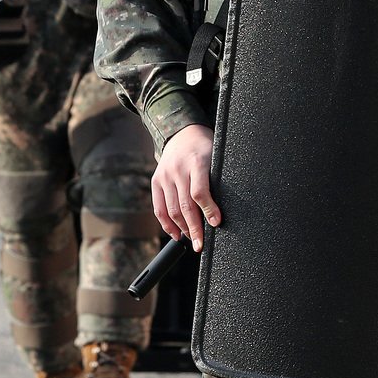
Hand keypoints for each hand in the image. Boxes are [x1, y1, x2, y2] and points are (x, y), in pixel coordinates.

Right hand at [154, 123, 219, 250]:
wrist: (182, 133)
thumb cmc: (205, 148)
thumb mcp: (216, 157)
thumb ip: (217, 180)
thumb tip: (222, 209)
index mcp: (196, 162)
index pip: (199, 191)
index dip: (208, 209)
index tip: (216, 223)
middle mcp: (177, 170)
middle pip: (184, 205)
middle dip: (194, 228)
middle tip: (201, 244)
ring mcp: (164, 176)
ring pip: (171, 210)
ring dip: (182, 229)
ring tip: (193, 239)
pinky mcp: (155, 181)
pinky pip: (158, 208)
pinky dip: (167, 224)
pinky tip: (176, 234)